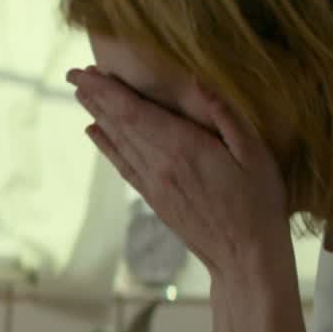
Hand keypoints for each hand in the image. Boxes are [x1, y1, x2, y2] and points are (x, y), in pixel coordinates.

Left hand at [68, 67, 292, 286]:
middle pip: (120, 124)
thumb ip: (226, 115)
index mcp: (184, 148)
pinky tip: (94, 132)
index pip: (134, 112)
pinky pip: (124, 166)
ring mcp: (154, 184)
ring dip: (98, 116)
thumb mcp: (255, 154)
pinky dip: (106, 147)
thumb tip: (197, 81)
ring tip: (80, 94)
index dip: (107, 91)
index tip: (85, 72)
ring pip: (119, 143)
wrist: (245, 259)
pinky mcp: (155, 199)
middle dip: (96, 96)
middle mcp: (160, 164)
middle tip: (73, 74)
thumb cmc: (259, 203)